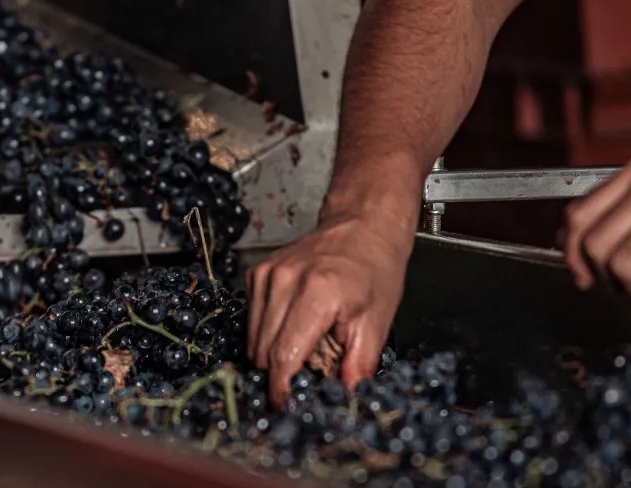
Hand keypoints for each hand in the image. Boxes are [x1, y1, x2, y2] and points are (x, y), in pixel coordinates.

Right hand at [247, 214, 411, 404]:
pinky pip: (252, 319)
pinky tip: (293, 325)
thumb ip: (359, 364)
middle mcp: (285, 280)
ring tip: (305, 346)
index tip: (288, 404)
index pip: (285, 355)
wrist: (362, 226)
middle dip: (282, 373)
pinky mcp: (257, 273)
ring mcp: (267, 274)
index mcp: (317, 292)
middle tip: (308, 375)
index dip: (283, 387)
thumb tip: (345, 397)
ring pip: (254, 338)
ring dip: (273, 354)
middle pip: (265, 351)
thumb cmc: (374, 270)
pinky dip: (268, 332)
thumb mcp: (378, 321)